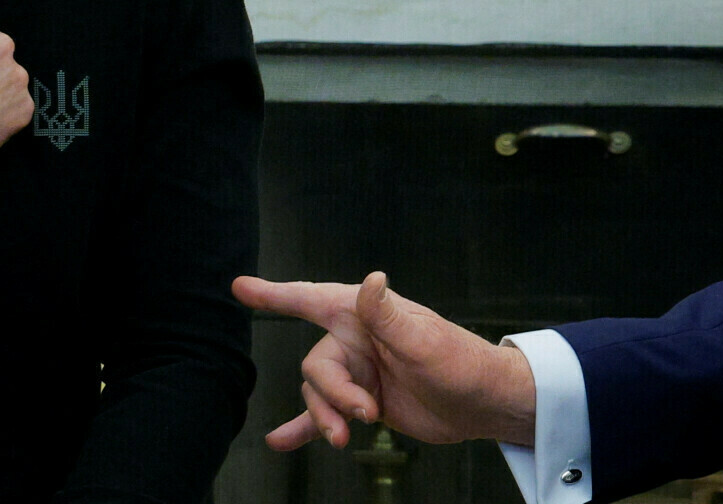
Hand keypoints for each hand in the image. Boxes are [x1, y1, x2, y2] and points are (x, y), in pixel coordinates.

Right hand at [233, 271, 536, 449]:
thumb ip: (389, 316)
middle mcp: (357, 340)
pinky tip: (279, 442)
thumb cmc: (462, 363)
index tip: (240, 287)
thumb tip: (372, 280)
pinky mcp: (363, 402)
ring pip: (318, 395)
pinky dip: (303, 428)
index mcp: (366, 315)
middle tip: (365, 414)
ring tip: (347, 437)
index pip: (312, 298)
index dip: (275, 293)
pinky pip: (324, 415)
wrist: (482, 405)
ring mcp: (359, 372)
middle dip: (331, 396)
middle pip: (315, 367)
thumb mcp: (424, 342)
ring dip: (326, 418)